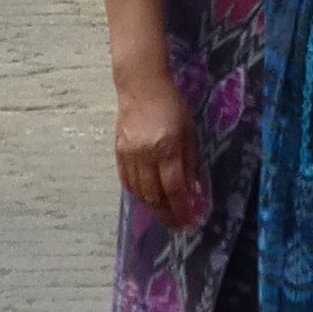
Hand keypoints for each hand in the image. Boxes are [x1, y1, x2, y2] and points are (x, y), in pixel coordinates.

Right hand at [114, 72, 206, 233]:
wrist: (141, 86)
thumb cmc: (171, 105)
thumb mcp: (189, 132)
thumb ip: (190, 162)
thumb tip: (194, 190)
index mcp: (166, 148)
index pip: (174, 188)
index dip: (181, 209)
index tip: (189, 222)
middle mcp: (145, 154)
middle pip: (154, 195)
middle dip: (167, 214)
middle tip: (177, 225)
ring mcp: (129, 154)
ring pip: (139, 192)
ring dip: (153, 207)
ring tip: (164, 214)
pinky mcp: (118, 152)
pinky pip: (126, 182)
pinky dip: (138, 194)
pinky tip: (147, 199)